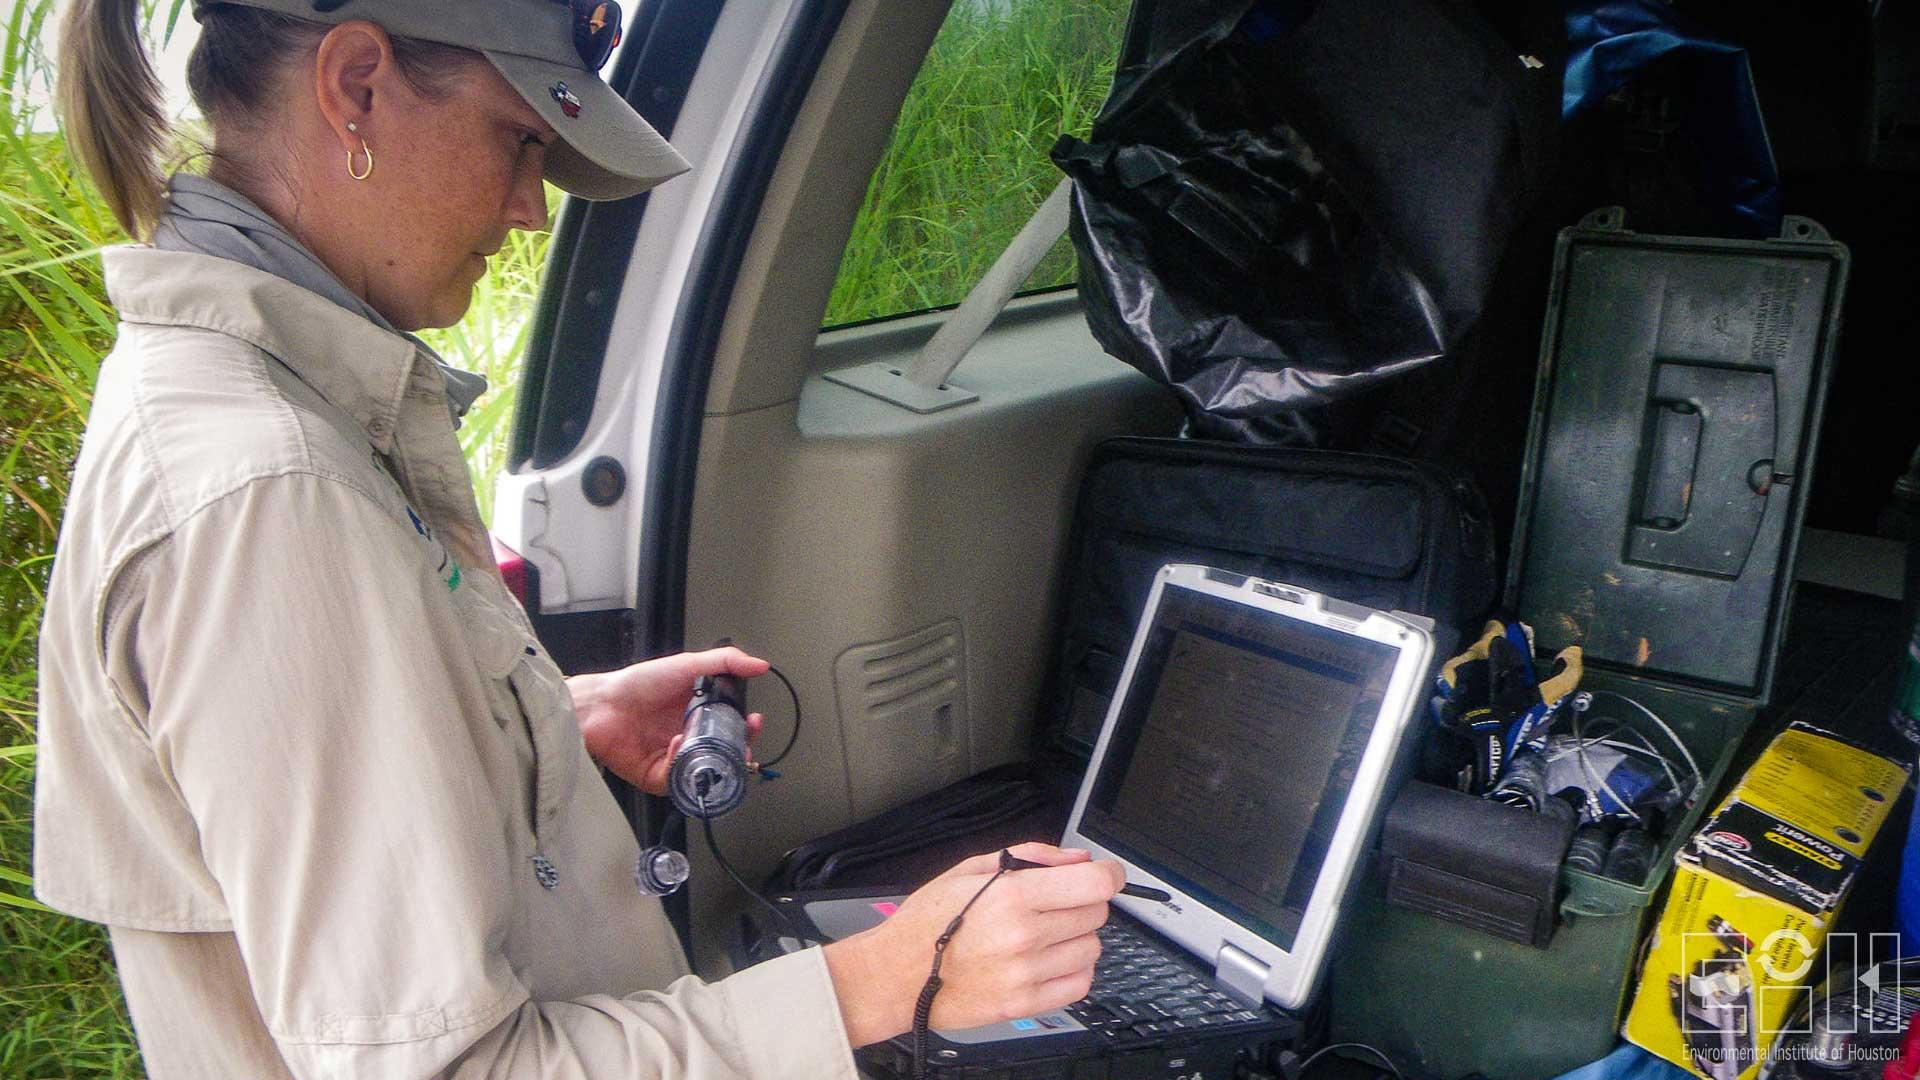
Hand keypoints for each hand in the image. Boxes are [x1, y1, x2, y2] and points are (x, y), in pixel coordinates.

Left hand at [568, 647, 767, 793]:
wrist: (603, 703)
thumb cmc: (639, 684)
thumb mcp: (688, 664)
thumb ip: (726, 662)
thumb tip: (760, 665)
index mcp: (699, 715)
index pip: (732, 728)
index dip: (746, 729)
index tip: (754, 722)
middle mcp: (689, 738)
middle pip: (724, 755)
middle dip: (737, 753)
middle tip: (742, 745)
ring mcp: (674, 759)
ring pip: (704, 773)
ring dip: (711, 762)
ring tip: (709, 744)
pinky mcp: (656, 776)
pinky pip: (677, 780)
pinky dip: (680, 764)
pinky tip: (677, 744)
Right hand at [822, 842, 1123, 1046]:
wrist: (896, 974)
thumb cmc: (927, 920)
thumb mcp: (970, 869)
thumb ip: (1031, 856)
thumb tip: (1077, 859)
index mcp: (1011, 896)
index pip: (1094, 883)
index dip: (1110, 874)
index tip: (1107, 874)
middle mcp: (1025, 936)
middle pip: (1096, 914)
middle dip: (1084, 903)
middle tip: (1055, 905)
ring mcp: (1027, 974)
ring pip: (1092, 949)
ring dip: (1077, 938)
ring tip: (1044, 935)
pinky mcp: (1025, 1006)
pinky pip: (1080, 984)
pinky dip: (1073, 970)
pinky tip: (1048, 960)